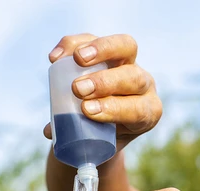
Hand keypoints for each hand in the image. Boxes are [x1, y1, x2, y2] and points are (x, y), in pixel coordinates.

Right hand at [43, 33, 161, 150]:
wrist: (107, 122)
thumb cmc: (104, 136)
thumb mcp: (99, 144)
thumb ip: (80, 141)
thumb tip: (51, 131)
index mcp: (148, 113)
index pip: (138, 109)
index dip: (115, 108)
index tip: (87, 110)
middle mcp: (145, 86)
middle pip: (133, 77)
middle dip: (105, 82)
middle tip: (77, 90)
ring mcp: (131, 63)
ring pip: (125, 47)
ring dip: (100, 50)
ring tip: (75, 59)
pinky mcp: (110, 48)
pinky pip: (96, 38)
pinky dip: (75, 44)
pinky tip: (56, 57)